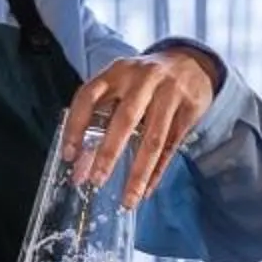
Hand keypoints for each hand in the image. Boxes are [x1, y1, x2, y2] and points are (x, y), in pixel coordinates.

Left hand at [62, 47, 219, 207]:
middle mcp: (143, 79)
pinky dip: (158, 171)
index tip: (69, 155)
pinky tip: (147, 190)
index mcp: (117, 72)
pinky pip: (172, 146)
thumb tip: (80, 165)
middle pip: (125, 119)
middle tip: (96, 181)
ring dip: (139, 172)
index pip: (89, 96)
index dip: (75, 125)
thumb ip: (101, 117)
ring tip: (128, 199)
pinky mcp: (190, 109)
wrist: (192, 61)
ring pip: (154, 139)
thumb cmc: (145, 80)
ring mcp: (170, 93)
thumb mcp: (121, 86)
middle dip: (109, 153)